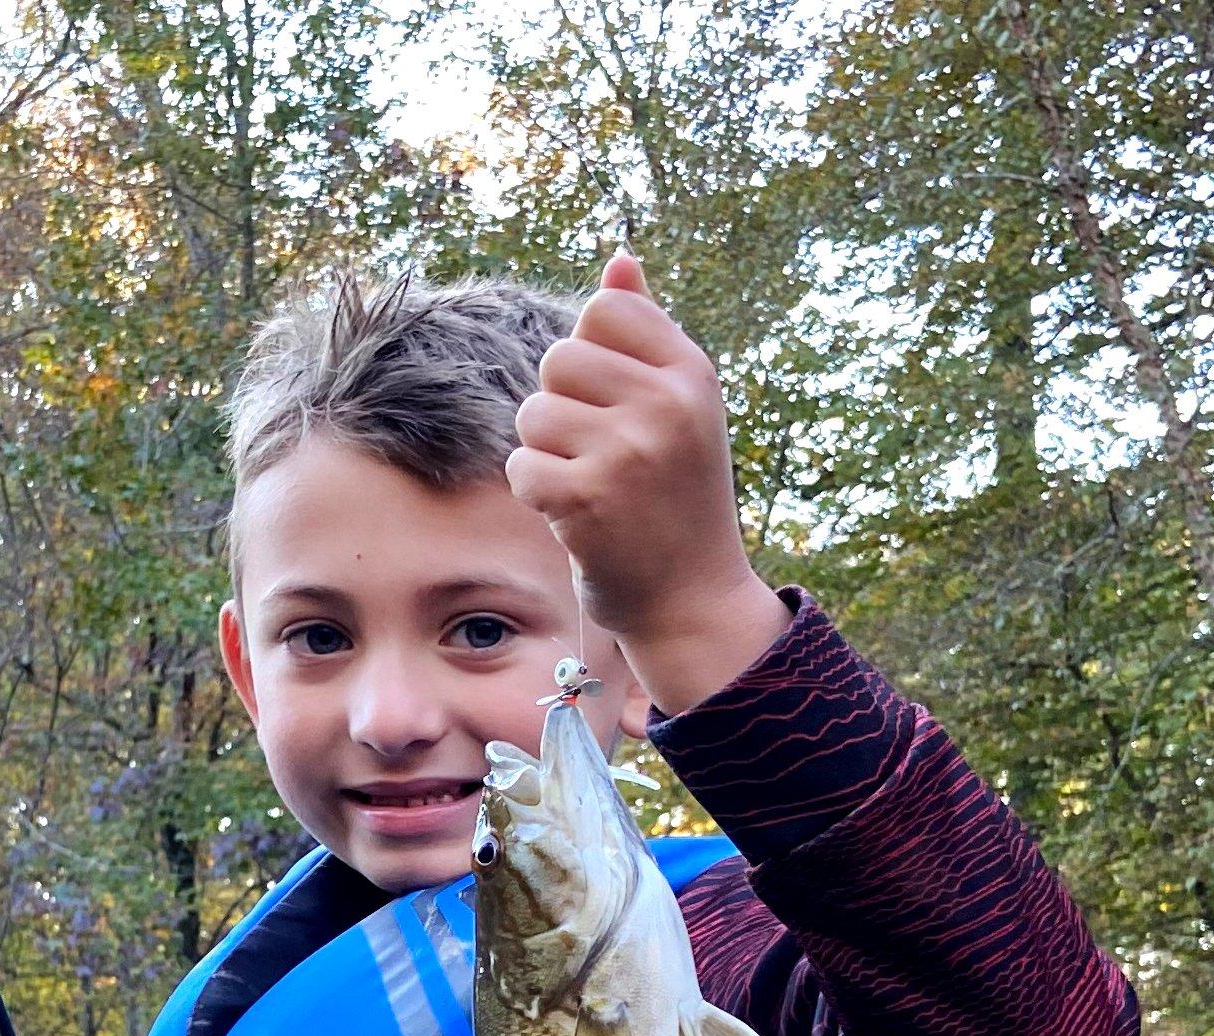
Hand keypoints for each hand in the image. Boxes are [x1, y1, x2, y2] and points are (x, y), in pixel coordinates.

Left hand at [507, 252, 789, 715]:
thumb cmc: (676, 495)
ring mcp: (629, 451)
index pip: (603, 309)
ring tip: (589, 484)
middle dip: (561, 406)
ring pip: (532, 413)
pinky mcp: (588, 498)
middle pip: (559, 357)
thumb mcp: (679, 406)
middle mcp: (666, 403)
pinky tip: (574, 515)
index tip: (616, 403)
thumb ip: (646, 331)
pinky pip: (522, 466)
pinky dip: (537, 492)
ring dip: (545, 452)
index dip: (590, 355)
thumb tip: (618, 259)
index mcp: (691, 372)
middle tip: (600, 454)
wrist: (691, 598)